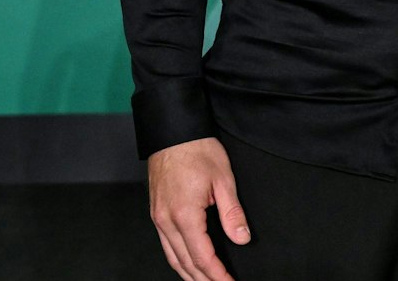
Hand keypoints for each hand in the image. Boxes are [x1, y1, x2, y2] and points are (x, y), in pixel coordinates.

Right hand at [148, 137, 247, 280]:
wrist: (172, 131)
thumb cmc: (196, 149)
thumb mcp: (223, 178)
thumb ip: (232, 212)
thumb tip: (241, 238)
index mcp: (184, 214)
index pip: (202, 257)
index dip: (217, 275)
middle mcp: (166, 220)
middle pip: (185, 263)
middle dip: (204, 280)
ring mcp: (158, 218)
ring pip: (172, 258)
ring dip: (189, 275)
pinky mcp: (156, 213)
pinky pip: (166, 245)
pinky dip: (178, 260)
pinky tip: (188, 264)